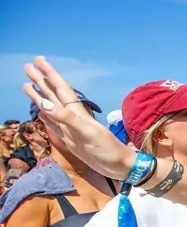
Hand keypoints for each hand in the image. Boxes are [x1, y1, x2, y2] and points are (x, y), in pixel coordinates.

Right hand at [22, 56, 134, 179]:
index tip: (38, 60)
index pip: (61, 89)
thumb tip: (45, 104)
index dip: (50, 75)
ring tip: (27, 85)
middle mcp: (72, 117)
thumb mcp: (89, 133)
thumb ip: (68, 118)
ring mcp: (70, 128)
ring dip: (40, 97)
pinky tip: (40, 112)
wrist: (119, 166)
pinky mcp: (70, 140)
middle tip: (27, 67)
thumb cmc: (107, 149)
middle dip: (41, 81)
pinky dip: (45, 117)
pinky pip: (53, 124)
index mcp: (77, 113)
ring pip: (51, 108)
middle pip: (53, 95)